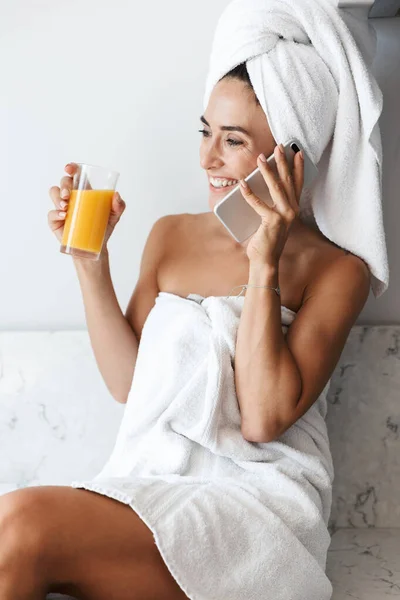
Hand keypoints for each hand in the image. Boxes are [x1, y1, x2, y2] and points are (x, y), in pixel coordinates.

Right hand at [48, 163, 125, 258]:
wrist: (96, 247)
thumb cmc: (103, 228)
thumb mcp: (114, 216)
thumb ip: (119, 205)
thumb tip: (116, 195)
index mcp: (84, 191)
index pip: (74, 175)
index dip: (70, 168)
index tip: (69, 169)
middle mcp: (71, 196)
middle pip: (63, 182)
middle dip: (64, 185)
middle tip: (68, 195)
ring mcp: (61, 208)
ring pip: (54, 193)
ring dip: (58, 197)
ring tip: (66, 207)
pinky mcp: (56, 221)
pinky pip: (51, 213)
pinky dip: (55, 213)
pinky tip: (64, 216)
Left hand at [239, 144, 303, 265]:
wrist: (265, 261)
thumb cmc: (265, 240)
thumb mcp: (269, 219)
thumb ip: (267, 204)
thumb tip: (253, 186)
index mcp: (293, 209)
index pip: (297, 184)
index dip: (298, 167)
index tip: (297, 152)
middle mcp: (292, 210)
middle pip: (288, 181)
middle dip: (283, 162)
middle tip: (279, 146)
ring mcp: (284, 215)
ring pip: (275, 187)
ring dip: (267, 170)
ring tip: (261, 157)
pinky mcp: (272, 221)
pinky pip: (258, 204)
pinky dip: (249, 194)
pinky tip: (242, 184)